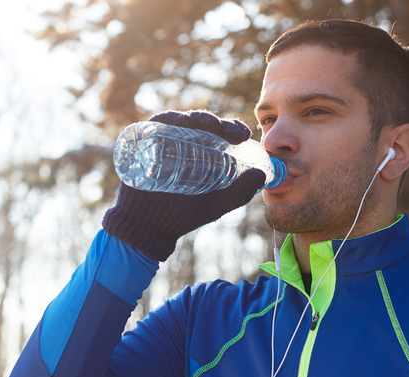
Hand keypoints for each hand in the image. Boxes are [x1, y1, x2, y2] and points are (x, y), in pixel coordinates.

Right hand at [102, 110, 265, 261]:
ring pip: (182, 121)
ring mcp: (165, 141)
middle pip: (204, 124)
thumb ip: (239, 193)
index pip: (222, 134)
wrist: (149, 227)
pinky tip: (178, 122)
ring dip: (196, 118)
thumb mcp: (216, 205)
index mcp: (204, 154)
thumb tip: (263, 176)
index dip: (233, 129)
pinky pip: (157, 124)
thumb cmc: (182, 215)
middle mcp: (186, 144)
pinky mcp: (145, 143)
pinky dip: (168, 119)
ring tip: (207, 124)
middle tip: (228, 130)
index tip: (243, 134)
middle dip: (217, 122)